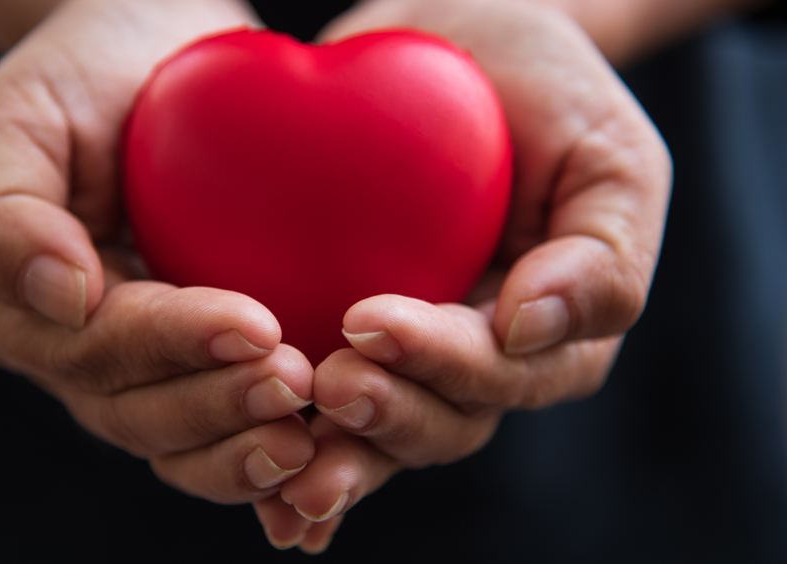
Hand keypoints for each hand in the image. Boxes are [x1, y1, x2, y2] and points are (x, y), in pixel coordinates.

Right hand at [0, 0, 317, 505]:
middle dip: (218, 404)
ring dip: (245, 440)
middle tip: (295, 382)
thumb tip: (64, 299)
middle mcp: (70, 355)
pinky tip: (321, 444)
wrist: (145, 66)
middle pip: (138, 411)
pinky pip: (222, 428)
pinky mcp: (194, 365)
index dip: (171, 344)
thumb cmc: (74, 78)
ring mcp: (135, 368)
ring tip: (312, 431)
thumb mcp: (14, 119)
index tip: (254, 325)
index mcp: (13, 309)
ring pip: (180, 438)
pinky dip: (263, 444)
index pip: (94, 346)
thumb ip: (1, 215)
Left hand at [252, 0, 671, 552]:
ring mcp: (414, 359)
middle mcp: (481, 363)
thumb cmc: (549, 95)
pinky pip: (319, 407)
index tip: (370, 322)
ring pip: (378, 436)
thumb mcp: (609, 158)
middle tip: (327, 388)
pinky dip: (289, 445)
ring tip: (280, 459)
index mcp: (551, 336)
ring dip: (334, 455)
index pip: (501, 370)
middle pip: (440, 423)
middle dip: (384, 418)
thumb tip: (527, 329)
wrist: (461, 51)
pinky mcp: (347, 340)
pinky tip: (260, 491)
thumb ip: (602, 254)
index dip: (440, 360)